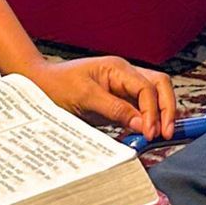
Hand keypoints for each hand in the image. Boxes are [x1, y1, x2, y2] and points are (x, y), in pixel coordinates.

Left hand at [33, 56, 178, 139]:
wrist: (38, 85)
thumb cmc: (56, 85)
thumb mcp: (84, 97)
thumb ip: (114, 109)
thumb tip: (140, 123)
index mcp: (118, 69)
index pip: (147, 87)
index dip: (153, 110)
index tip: (151, 131)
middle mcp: (125, 76)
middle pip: (160, 86)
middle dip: (167, 109)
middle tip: (166, 133)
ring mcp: (123, 88)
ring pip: (154, 97)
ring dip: (160, 115)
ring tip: (158, 135)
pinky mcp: (118, 103)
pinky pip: (139, 110)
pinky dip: (146, 122)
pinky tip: (143, 135)